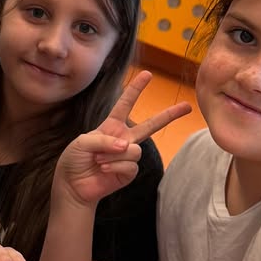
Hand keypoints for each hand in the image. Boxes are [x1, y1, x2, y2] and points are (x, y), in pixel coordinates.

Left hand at [53, 70, 191, 208]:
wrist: (73, 185)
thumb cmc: (74, 160)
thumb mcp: (82, 142)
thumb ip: (104, 139)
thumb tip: (127, 146)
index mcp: (112, 126)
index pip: (125, 104)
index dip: (135, 89)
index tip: (147, 74)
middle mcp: (124, 138)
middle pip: (151, 124)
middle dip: (169, 115)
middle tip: (187, 106)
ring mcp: (128, 155)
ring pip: (134, 150)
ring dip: (114, 155)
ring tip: (99, 160)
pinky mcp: (130, 172)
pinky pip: (131, 165)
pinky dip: (115, 166)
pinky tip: (105, 169)